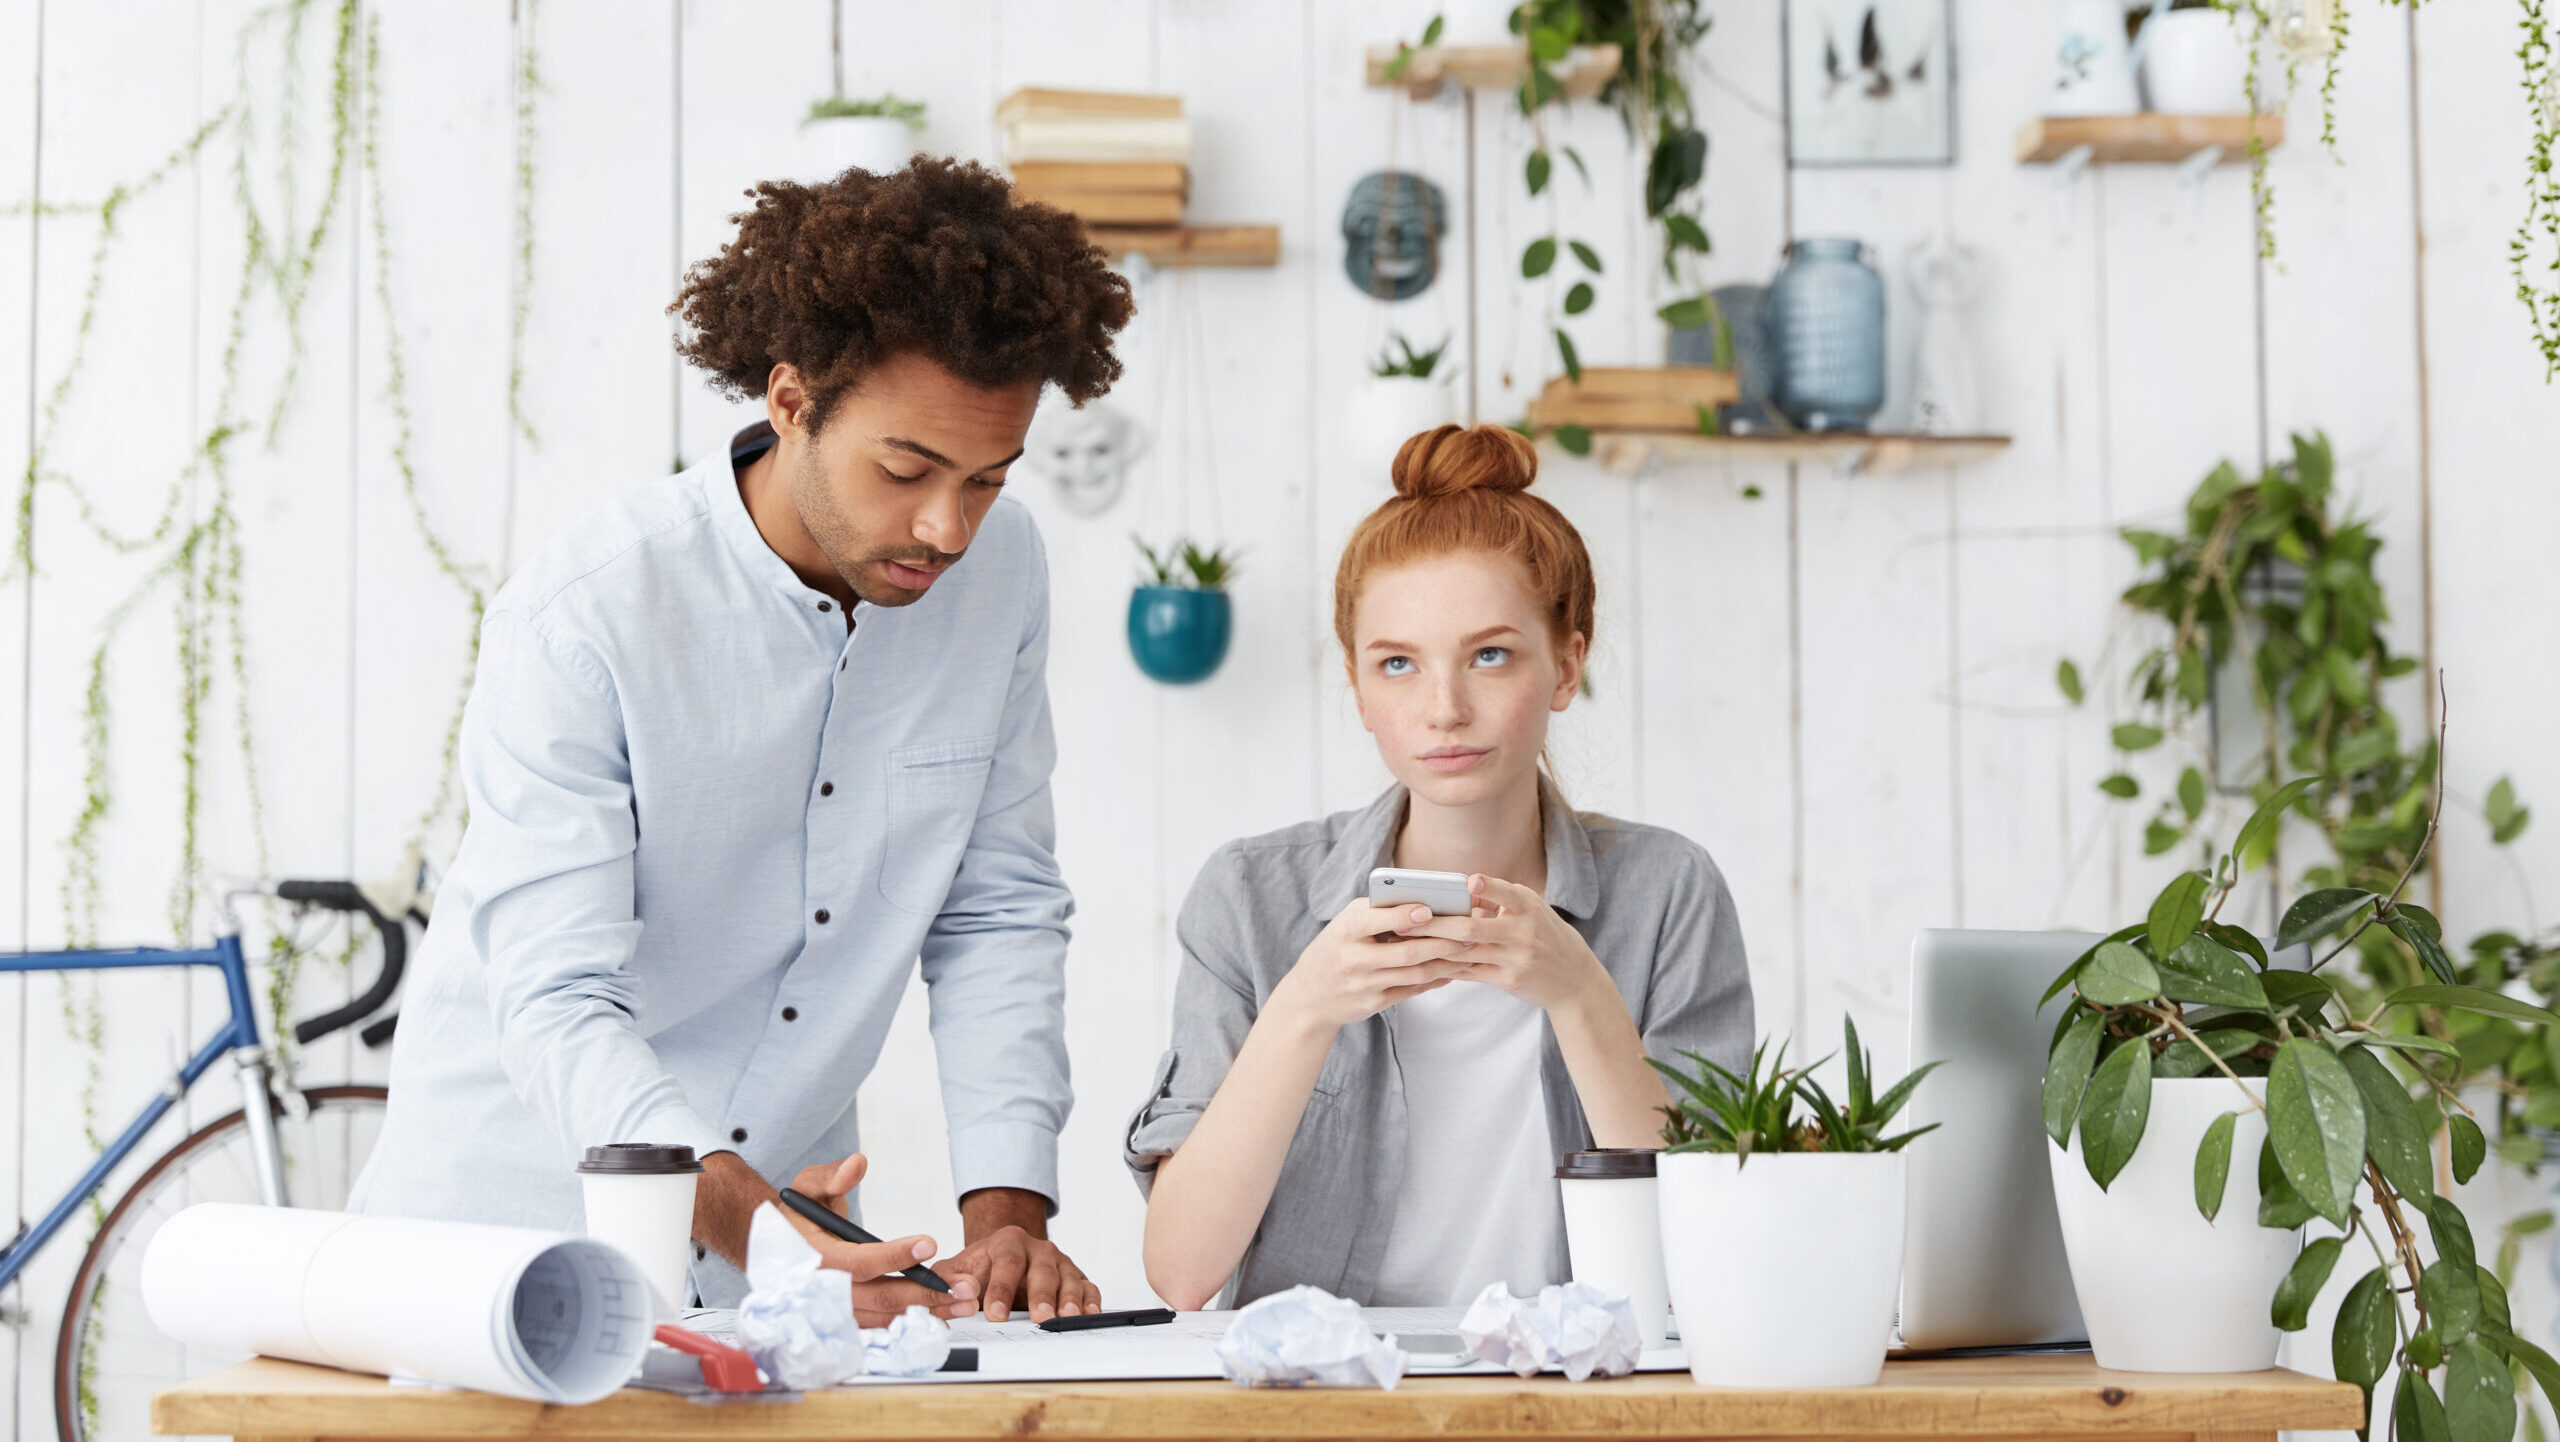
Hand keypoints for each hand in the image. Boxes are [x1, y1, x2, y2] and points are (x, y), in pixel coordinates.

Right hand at [780, 1154, 981, 1324]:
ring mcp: (839, 1311)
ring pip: (888, 1316)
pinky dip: (914, 1323)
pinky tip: (944, 1316)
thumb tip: (858, 1164)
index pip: (860, 1261)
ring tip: (967, 1303)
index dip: (895, 1255)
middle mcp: (827, 1292)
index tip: (930, 1243)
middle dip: (928, 1293)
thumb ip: (831, 1176)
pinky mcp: (849, 1321)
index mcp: (817, 1259)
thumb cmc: (798, 1215)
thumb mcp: (808, 1187)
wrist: (777, 1249)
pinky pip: (884, 1327)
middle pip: (882, 1297)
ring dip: (930, 1312)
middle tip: (967, 1287)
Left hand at [938, 1187, 1099, 1321]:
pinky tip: (1086, 1316)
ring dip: (1070, 1300)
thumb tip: (960, 1291)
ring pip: (1069, 1278)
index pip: (1008, 1262)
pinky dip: (1090, 1302)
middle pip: (1043, 1269)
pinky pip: (1088, 1287)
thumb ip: (948, 1280)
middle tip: (1040, 1318)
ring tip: (1066, 1318)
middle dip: (1042, 1295)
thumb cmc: (979, 1270)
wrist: (1002, 1260)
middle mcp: (1038, 1249)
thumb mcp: (955, 1271)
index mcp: (1008, 1241)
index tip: (995, 1314)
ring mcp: (1060, 1263)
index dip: (1002, 1288)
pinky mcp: (1076, 1278)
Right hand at [1268, 898, 1478, 1029]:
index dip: (1405, 915)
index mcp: (1345, 930)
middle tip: (1469, 933)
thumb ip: (1376, 912)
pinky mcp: (1375, 1003)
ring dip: (1445, 963)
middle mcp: (1354, 959)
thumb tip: (1423, 901)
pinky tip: (1452, 970)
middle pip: (1406, 951)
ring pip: (1415, 973)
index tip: (1430, 909)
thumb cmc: (1335, 948)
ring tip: (1466, 951)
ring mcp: (1365, 984)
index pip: (1378, 921)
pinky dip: (1435, 980)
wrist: (1308, 997)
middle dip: (1442, 943)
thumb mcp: (1344, 924)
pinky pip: (1412, 990)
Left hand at [1407, 874, 1611, 1013]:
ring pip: (1466, 952)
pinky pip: (1471, 972)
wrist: (1573, 977)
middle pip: (1472, 927)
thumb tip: (1458, 890)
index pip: (1508, 894)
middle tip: (1406, 921)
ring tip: (1406, 942)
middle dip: (1437, 924)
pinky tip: (1425, 962)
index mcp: (1528, 906)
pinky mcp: (1509, 980)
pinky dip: (1448, 967)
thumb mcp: (1531, 910)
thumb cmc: (1544, 934)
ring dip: (1434, 947)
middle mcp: (1523, 931)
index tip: (1470, 882)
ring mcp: (1516, 958)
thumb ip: (1499, 900)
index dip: (1490, 888)